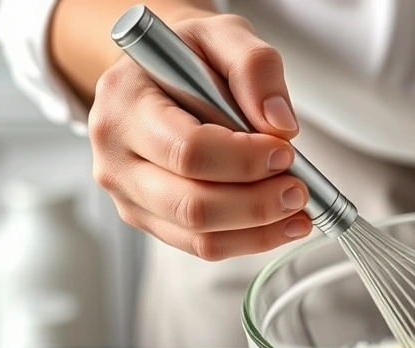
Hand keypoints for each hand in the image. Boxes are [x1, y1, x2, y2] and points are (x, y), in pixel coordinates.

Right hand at [88, 12, 311, 260]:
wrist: (164, 72)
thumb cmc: (191, 55)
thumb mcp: (224, 34)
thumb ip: (255, 68)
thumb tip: (280, 124)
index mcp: (124, 101)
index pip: (188, 151)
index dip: (245, 160)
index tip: (285, 151)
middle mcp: (115, 154)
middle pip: (192, 204)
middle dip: (257, 203)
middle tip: (299, 189)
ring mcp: (129, 193)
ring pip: (199, 236)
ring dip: (259, 229)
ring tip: (299, 210)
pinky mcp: (150, 218)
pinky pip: (203, 246)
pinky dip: (249, 240)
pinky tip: (281, 224)